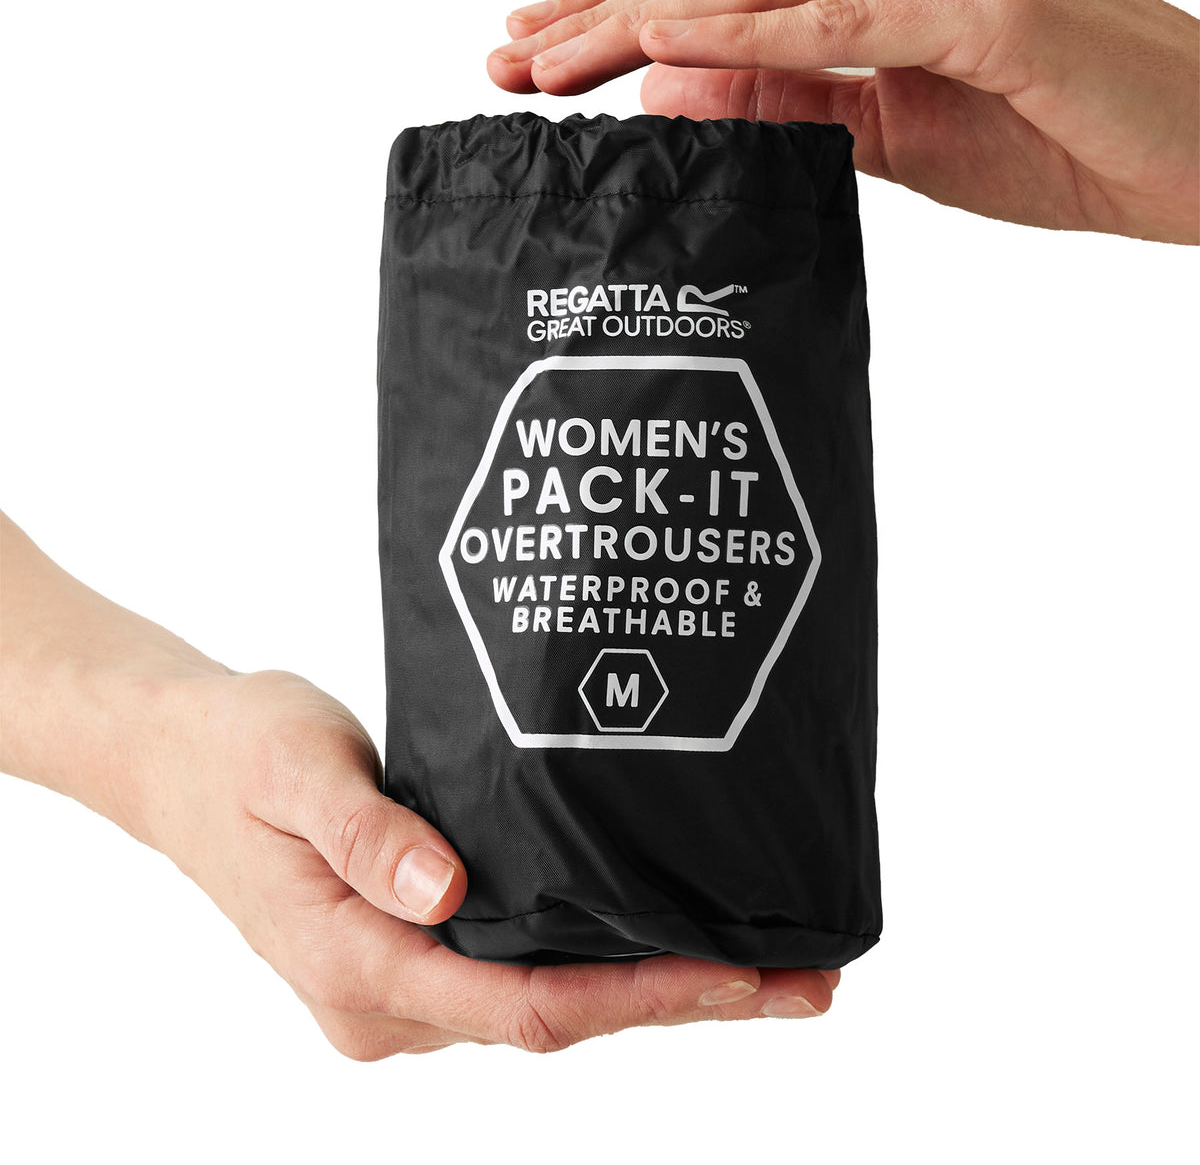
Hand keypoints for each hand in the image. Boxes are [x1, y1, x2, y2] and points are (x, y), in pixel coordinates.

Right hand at [0, 515, 838, 1058]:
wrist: (182, 764)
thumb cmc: (235, 757)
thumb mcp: (293, 772)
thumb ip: (364, 835)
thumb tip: (441, 893)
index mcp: (356, 968)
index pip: (522, 1007)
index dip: (636, 996)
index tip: (735, 977)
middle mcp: (388, 1002)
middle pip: (556, 1021)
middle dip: (679, 1003)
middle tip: (800, 983)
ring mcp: (404, 987)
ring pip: (550, 1008)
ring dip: (655, 991)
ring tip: (767, 970)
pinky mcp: (418, 955)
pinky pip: (527, 978)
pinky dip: (607, 968)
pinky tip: (666, 942)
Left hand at [489, 0, 1199, 242]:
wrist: (1195, 157)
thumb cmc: (1064, 139)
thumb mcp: (902, 137)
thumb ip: (800, 108)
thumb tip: (684, 98)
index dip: (624, 18)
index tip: (537, 56)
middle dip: (602, 15)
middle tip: (506, 57)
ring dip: (648, 19)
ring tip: (553, 59)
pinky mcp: (993, 7)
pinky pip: (848, 21)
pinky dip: (752, 33)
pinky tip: (666, 46)